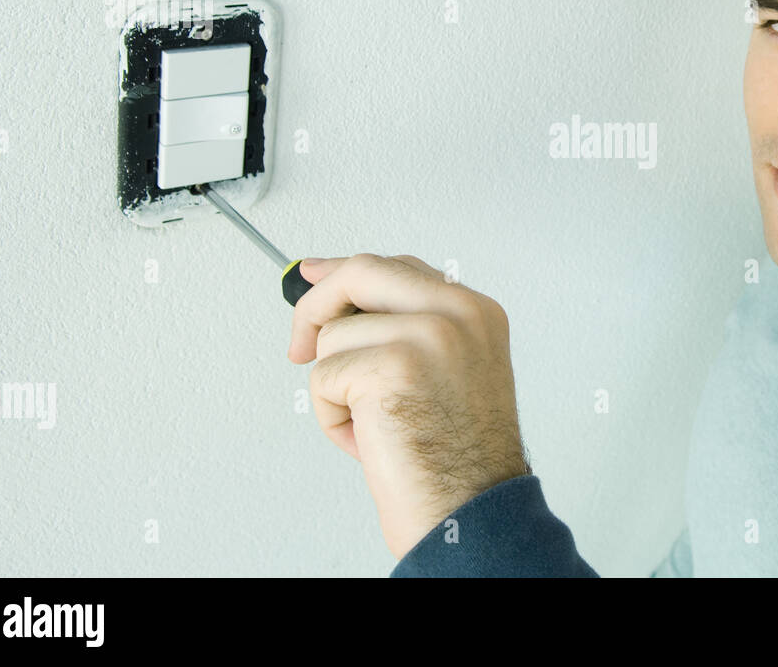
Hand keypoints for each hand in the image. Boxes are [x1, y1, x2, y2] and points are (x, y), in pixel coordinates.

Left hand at [287, 253, 530, 558]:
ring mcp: (430, 334)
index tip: (313, 274)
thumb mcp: (449, 373)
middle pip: (361, 271)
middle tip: (300, 345)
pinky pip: (324, 374)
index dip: (345, 272)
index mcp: (476, 312)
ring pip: (335, 333)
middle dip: (316, 306)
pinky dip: (332, 416)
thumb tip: (341, 301)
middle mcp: (460, 314)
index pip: (398, 267)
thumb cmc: (459, 460)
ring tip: (371, 423)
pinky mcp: (393, 365)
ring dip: (335, 387)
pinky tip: (368, 437)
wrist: (470, 511)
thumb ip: (407, 329)